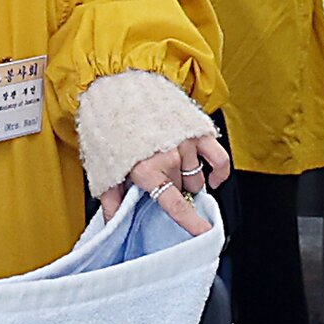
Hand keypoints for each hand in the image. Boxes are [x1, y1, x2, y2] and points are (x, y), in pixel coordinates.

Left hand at [100, 132, 230, 234]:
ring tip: (171, 171)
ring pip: (196, 177)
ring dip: (188, 181)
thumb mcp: (103, 168)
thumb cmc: (109, 126)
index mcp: (148, 170)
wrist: (117, 89)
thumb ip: (111, 200)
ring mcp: (186, 142)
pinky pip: (219, 157)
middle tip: (158, 184)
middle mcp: (170, 157)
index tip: (203, 234)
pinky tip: (214, 179)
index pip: (175, 204)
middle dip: (173, 192)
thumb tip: (111, 224)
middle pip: (182, 190)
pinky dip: (219, 171)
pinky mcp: (196, 129)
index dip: (191, 222)